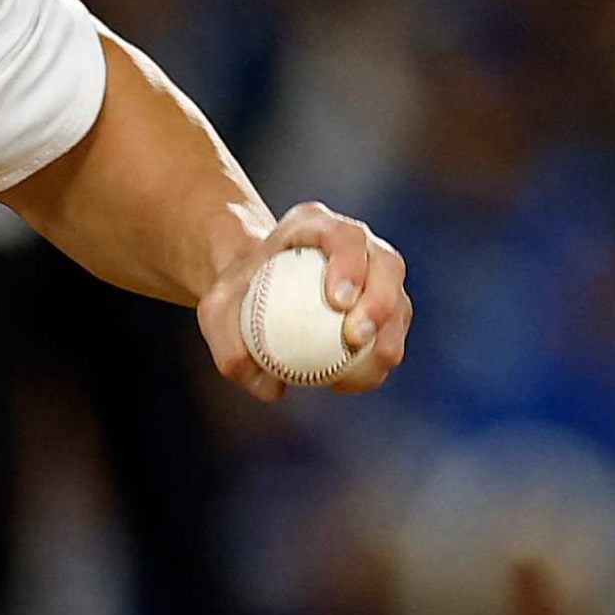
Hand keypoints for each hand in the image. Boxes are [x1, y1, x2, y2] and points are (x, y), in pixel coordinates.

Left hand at [195, 201, 409, 403]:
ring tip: (368, 369)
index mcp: (313, 225)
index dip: (349, 264)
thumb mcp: (215, 310)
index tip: (338, 302)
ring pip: (399, 299)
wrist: (252, 289)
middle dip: (381, 301)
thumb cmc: (236, 293)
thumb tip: (271, 388)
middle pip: (386, 263)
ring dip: (390, 335)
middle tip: (357, 337)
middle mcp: (355, 243)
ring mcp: (374, 273)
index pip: (343, 235)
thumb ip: (229, 344)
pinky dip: (378, 357)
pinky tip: (355, 382)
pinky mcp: (383, 304)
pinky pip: (393, 331)